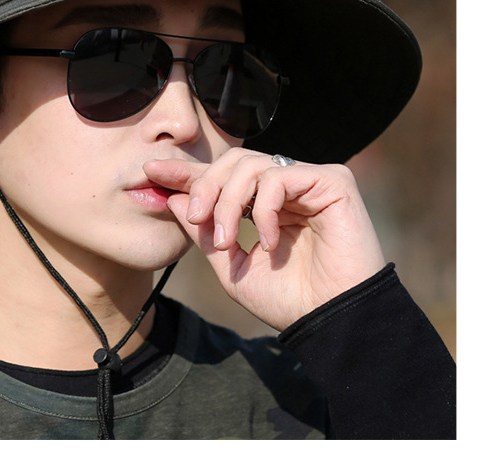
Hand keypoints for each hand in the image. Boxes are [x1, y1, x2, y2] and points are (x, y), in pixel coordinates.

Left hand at [143, 149, 386, 331]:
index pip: (224, 177)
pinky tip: (269, 242)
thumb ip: (205, 232)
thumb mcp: (232, 267)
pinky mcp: (333, 182)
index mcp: (267, 204)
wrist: (332, 324)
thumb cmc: (289, 301)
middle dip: (205, 185)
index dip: (188, 172)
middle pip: (234, 161)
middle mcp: (289, 187)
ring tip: (228, 241)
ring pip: (251, 165)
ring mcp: (311, 181)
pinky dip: (263, 209)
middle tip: (196, 217)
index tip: (151, 172)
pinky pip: (280, 177)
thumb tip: (173, 197)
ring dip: (229, 202)